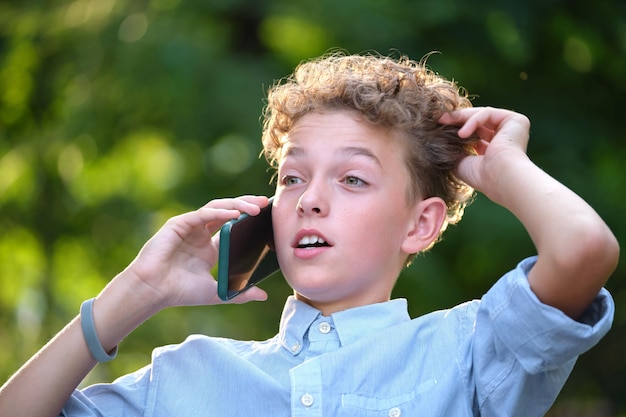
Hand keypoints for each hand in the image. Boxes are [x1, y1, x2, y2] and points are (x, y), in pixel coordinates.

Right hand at [124, 195, 269, 309]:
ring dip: (237, 205)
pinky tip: (234, 214)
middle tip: (265, 202)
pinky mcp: (179, 224)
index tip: (267, 217)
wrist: (153, 291)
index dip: (249, 220)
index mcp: (209, 247)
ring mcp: (190, 227)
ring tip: (255, 208)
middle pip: (227, 211)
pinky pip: (202, 214)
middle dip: (247, 204)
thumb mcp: (218, 292)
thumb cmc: (180, 292)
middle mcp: (200, 233)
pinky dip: (219, 212)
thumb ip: (241, 293)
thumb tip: (264, 296)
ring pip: (217, 208)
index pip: (232, 226)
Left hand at [439, 107, 530, 204]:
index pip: (474, 133)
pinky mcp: (517, 120)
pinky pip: (488, 113)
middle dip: (457, 120)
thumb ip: (453, 148)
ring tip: (444, 123)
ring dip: (461, 118)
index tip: (437, 127)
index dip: (456, 129)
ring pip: (481, 115)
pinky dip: (472, 120)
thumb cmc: (480, 176)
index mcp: (494, 150)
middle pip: (478, 122)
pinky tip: (462, 134)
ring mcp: (512, 128)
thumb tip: (439, 137)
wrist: (499, 178)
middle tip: (438, 120)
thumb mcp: (460, 160)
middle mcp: (505, 138)